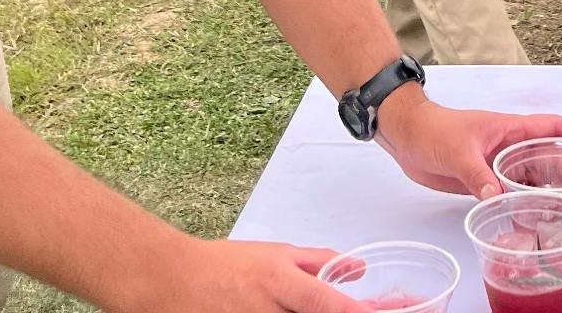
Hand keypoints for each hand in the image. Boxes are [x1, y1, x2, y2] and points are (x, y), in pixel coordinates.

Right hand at [142, 239, 372, 312]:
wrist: (173, 280)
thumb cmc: (224, 266)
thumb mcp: (276, 254)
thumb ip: (320, 262)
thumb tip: (358, 268)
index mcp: (281, 283)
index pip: (329, 305)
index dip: (360, 312)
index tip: (389, 311)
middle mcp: (270, 312)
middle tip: (385, 311)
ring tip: (319, 307)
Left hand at [376, 92, 561, 198]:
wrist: (406, 137)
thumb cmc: (433, 132)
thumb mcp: (458, 152)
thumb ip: (477, 174)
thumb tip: (498, 198)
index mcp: (510, 130)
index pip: (553, 127)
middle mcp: (510, 146)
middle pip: (549, 158)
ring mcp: (498, 163)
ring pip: (533, 177)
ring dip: (550, 191)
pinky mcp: (485, 179)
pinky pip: (513, 191)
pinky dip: (526, 202)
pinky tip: (535, 219)